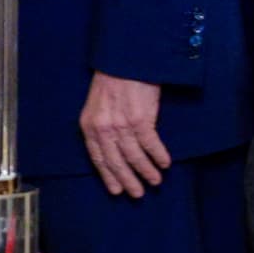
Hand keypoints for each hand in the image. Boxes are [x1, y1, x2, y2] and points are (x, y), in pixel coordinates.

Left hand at [79, 71, 168, 197]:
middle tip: (137, 194)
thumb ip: (101, 125)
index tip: (116, 190)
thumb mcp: (97, 103)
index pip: (97, 158)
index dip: (108, 176)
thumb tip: (113, 148)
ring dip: (146, 171)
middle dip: (128, 180)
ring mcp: (121, 124)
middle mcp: (103, 128)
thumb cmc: (112, 78)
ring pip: (134, 157)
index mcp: (89, 125)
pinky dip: (158, 156)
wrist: (125, 58)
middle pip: (116, 162)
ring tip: (155, 181)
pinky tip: (165, 163)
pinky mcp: (140, 119)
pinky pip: (151, 145)